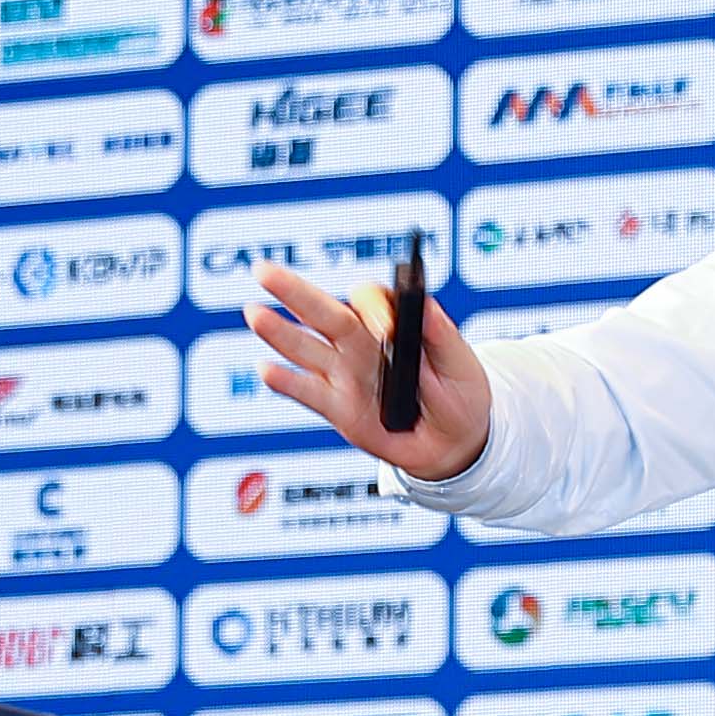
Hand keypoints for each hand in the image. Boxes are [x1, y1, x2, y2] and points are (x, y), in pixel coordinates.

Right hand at [247, 264, 495, 479]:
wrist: (452, 445)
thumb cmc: (460, 398)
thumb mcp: (460, 365)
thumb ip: (441, 336)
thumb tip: (424, 304)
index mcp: (391, 325)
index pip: (370, 301)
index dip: (374, 308)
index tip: (387, 327)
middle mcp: (360, 344)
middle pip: (323, 312)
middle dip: (293, 291)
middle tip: (264, 270)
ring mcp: (344, 375)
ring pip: (306, 347)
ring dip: (279, 332)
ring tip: (254, 313)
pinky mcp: (337, 408)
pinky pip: (308, 392)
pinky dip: (287, 382)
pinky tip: (267, 369)